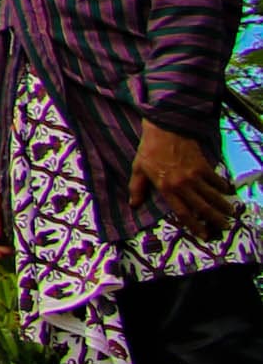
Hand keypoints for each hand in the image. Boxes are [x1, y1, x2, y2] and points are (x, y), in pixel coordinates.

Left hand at [132, 125, 239, 241]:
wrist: (164, 129)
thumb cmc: (149, 150)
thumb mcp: (138, 169)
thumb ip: (137, 188)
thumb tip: (133, 205)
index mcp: (166, 188)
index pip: (183, 213)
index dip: (194, 226)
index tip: (203, 235)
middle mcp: (182, 185)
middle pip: (202, 208)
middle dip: (214, 220)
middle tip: (223, 227)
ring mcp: (194, 176)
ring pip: (212, 196)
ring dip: (222, 206)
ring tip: (229, 213)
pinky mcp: (203, 165)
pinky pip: (215, 180)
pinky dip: (222, 186)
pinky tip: (226, 190)